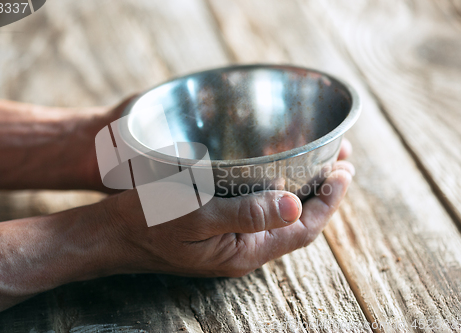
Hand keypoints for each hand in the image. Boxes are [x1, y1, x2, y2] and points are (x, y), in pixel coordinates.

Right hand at [98, 140, 353, 276]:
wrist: (115, 234)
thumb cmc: (149, 223)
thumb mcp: (196, 216)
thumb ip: (245, 214)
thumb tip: (295, 205)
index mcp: (245, 252)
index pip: (303, 229)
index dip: (329, 201)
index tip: (345, 170)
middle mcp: (245, 250)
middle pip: (298, 223)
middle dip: (324, 193)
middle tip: (343, 159)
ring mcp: (233, 241)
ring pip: (282, 217)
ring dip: (305, 190)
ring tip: (323, 163)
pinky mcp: (221, 229)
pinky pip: (262, 212)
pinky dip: (280, 191)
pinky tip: (281, 174)